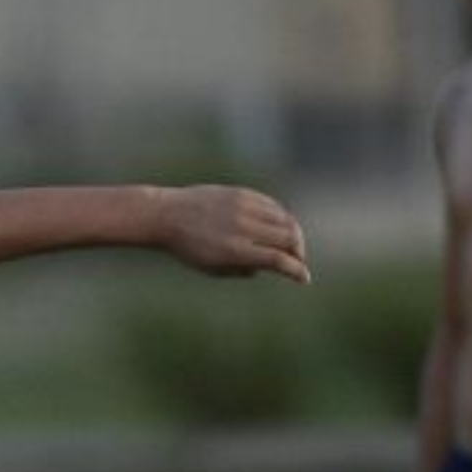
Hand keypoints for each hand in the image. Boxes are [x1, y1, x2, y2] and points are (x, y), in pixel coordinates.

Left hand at [156, 186, 310, 284]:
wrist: (168, 215)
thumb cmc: (190, 248)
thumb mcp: (213, 268)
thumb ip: (243, 270)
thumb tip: (269, 266)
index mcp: (235, 251)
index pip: (278, 260)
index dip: (296, 271)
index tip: (304, 278)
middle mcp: (243, 227)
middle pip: (288, 238)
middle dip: (298, 253)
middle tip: (297, 261)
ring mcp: (244, 207)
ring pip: (284, 219)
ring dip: (293, 234)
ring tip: (290, 245)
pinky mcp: (242, 193)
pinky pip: (273, 205)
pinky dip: (281, 217)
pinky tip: (278, 226)